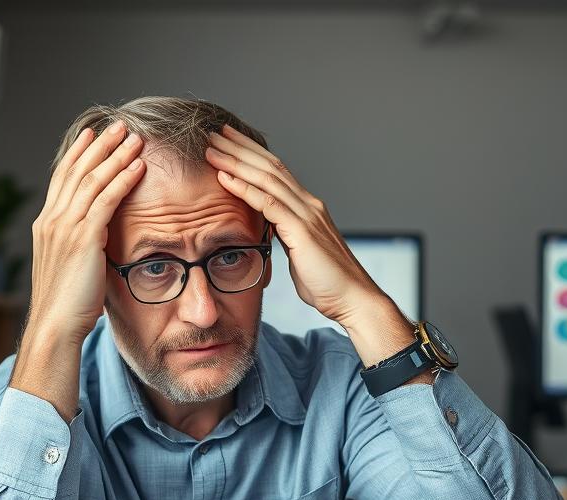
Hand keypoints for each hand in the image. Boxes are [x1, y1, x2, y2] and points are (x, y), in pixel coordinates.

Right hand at [11, 122, 146, 416]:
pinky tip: (138, 166)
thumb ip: (81, 248)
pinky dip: (122, 180)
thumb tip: (98, 242)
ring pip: (92, 180)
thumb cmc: (67, 307)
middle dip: (99, 146)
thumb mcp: (72, 269)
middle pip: (77, 171)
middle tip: (118, 126)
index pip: (63, 179)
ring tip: (134, 137)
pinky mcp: (83, 239)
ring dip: (115, 156)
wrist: (55, 328)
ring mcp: (65, 228)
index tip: (94, 136)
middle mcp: (52, 220)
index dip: (79, 155)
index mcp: (47, 225)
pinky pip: (105, 200)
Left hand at [204, 126, 415, 366]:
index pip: (276, 171)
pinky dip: (244, 188)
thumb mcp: (300, 255)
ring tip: (212, 149)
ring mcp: (306, 215)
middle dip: (240, 148)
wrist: (354, 300)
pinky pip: (268, 203)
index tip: (229, 142)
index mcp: (308, 208)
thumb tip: (270, 235)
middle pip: (270, 165)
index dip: (251, 154)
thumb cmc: (328, 285)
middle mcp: (308, 204)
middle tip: (214, 133)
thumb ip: (285, 239)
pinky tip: (224, 177)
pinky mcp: (302, 231)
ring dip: (236, 162)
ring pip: (266, 178)